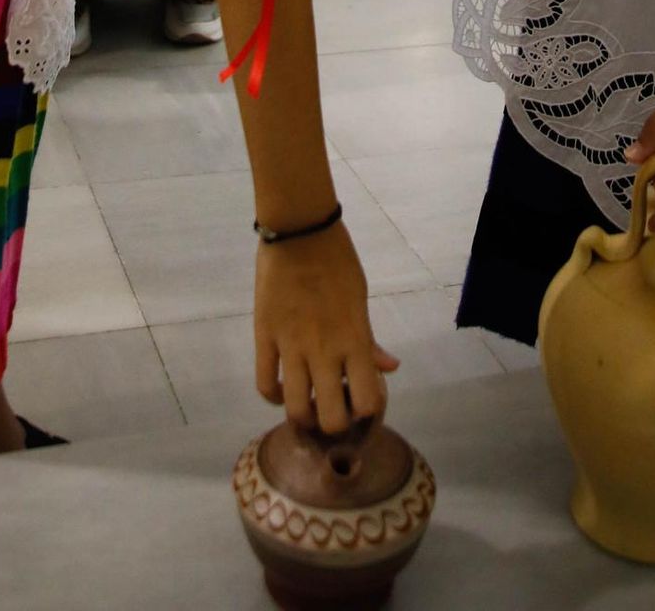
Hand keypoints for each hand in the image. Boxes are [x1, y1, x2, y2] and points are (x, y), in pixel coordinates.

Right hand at [254, 221, 399, 433]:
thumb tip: (390, 368)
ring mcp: (291, 346)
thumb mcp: (360, 299)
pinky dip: (274, 396)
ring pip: (295, 409)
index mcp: (354, 339)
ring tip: (308, 407)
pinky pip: (265, 384)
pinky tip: (283, 389)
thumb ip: (370, 340)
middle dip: (335, 424)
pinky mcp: (264, 337)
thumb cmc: (337, 261)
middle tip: (334, 410)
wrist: (299, 231)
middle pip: (330, 418)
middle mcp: (324, 351)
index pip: (368, 400)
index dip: (367, 412)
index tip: (362, 403)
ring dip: (304, 417)